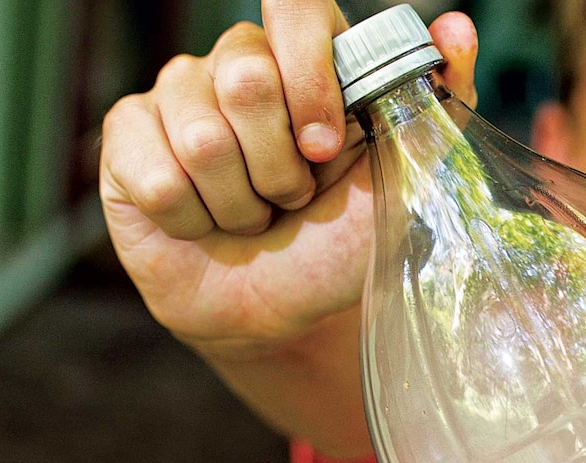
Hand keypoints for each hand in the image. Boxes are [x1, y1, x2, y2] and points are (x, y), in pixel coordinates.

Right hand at [98, 1, 478, 457]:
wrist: (279, 308)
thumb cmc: (341, 242)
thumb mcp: (405, 182)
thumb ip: (438, 106)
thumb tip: (457, 27)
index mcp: (310, 57)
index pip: (297, 7)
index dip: (309, 79)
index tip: (325, 149)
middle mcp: (240, 61)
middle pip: (245, 76)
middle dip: (280, 167)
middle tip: (292, 198)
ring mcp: (179, 94)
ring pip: (200, 136)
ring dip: (239, 202)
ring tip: (253, 215)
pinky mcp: (129, 136)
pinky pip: (155, 174)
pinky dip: (192, 219)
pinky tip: (204, 223)